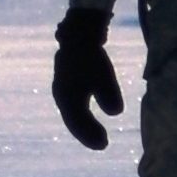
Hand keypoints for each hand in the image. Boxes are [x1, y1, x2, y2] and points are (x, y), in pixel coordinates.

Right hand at [52, 7, 123, 149]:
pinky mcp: (66, 81)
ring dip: (84, 126)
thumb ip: (109, 95)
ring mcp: (62, 88)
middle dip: (87, 134)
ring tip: (98, 135)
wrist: (77, 32)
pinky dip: (82, 114)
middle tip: (103, 144)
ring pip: (72, 113)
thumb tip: (115, 113)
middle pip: (74, 121)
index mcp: (67, 97)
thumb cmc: (91, 56)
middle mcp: (61, 95)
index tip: (104, 144)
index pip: (78, 123)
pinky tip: (89, 116)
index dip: (90, 136)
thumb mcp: (103, 76)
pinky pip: (73, 105)